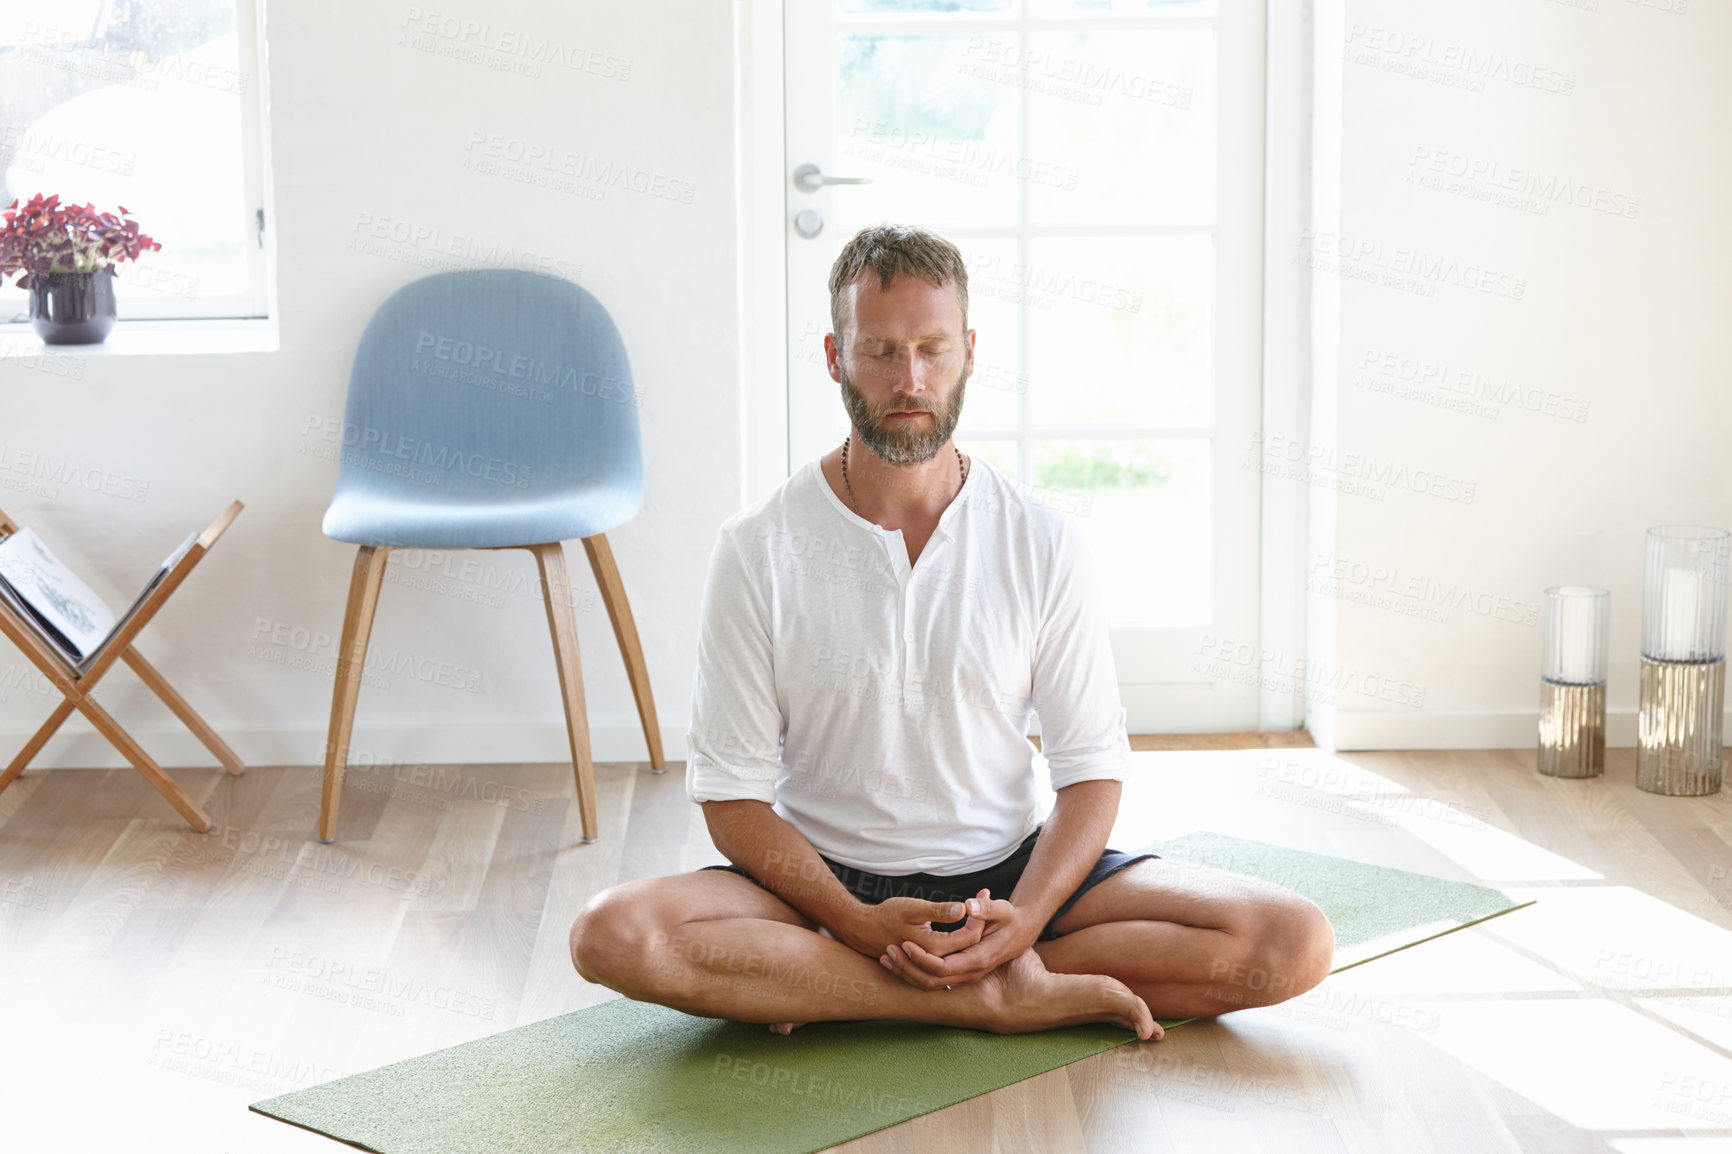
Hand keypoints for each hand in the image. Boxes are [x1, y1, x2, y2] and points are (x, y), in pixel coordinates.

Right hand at [836, 895, 983, 964]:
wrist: (862, 930)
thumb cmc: (886, 915)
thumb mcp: (913, 908)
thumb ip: (939, 911)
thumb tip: (964, 909)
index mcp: (935, 947)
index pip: (970, 937)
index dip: (980, 916)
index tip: (982, 895)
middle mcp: (935, 961)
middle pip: (970, 948)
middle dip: (980, 926)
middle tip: (984, 902)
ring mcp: (930, 966)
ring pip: (962, 956)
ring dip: (972, 938)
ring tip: (978, 916)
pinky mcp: (926, 966)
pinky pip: (951, 959)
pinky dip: (961, 947)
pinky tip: (964, 931)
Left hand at [881, 888, 1037, 989]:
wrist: (1024, 931)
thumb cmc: (1012, 918)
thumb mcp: (1003, 910)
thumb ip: (986, 908)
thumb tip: (968, 906)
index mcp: (979, 958)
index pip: (945, 967)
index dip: (923, 959)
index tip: (905, 943)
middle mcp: (972, 972)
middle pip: (934, 981)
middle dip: (909, 968)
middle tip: (889, 952)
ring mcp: (967, 975)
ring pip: (932, 984)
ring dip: (908, 973)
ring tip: (887, 957)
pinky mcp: (962, 972)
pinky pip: (935, 980)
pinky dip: (916, 972)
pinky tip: (900, 960)